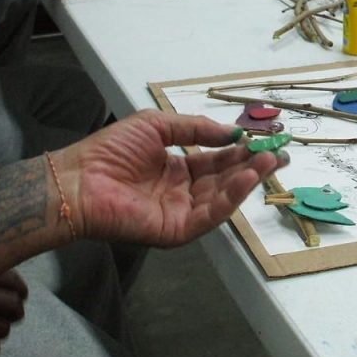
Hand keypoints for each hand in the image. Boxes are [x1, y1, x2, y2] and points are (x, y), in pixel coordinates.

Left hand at [53, 110, 287, 246]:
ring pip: (222, 197)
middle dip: (253, 166)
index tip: (265, 139)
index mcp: (177, 169)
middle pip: (225, 179)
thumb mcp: (157, 126)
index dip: (241, 150)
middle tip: (279, 153)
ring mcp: (181, 213)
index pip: (217, 160)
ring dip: (247, 180)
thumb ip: (195, 128)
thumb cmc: (110, 150)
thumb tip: (232, 132)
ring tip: (268, 162)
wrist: (78, 179)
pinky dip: (230, 198)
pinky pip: (210, 215)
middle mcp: (183, 192)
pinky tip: (246, 179)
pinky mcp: (177, 230)